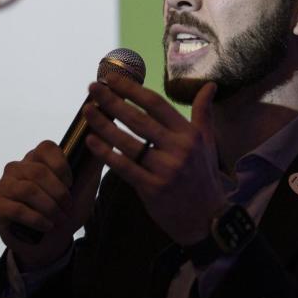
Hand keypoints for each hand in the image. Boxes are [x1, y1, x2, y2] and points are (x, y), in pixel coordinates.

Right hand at [0, 140, 102, 270]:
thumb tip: (104, 133)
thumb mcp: (86, 186)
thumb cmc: (68, 210)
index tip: (71, 184)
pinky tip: (47, 226)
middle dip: (59, 194)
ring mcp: (3, 185)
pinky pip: (16, 209)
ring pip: (28, 190)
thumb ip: (93, 160)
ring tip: (59, 219)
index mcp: (36, 158)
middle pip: (38, 172)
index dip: (62, 166)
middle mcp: (17, 167)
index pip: (46, 148)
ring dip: (49, 208)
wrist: (52, 243)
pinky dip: (37, 219)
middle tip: (68, 208)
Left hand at [82, 74, 223, 245]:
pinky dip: (106, 153)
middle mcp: (178, 149)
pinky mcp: (152, 189)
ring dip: (103, 125)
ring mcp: (164, 170)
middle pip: (138, 119)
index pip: (156, 104)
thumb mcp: (208, 142)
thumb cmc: (203, 175)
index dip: (132, 89)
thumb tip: (210, 85)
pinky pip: (124, 167)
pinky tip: (91, 140)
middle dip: (112, 101)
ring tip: (87, 111)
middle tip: (93, 88)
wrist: (207, 218)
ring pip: (127, 143)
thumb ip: (204, 112)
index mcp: (189, 134)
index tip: (112, 78)